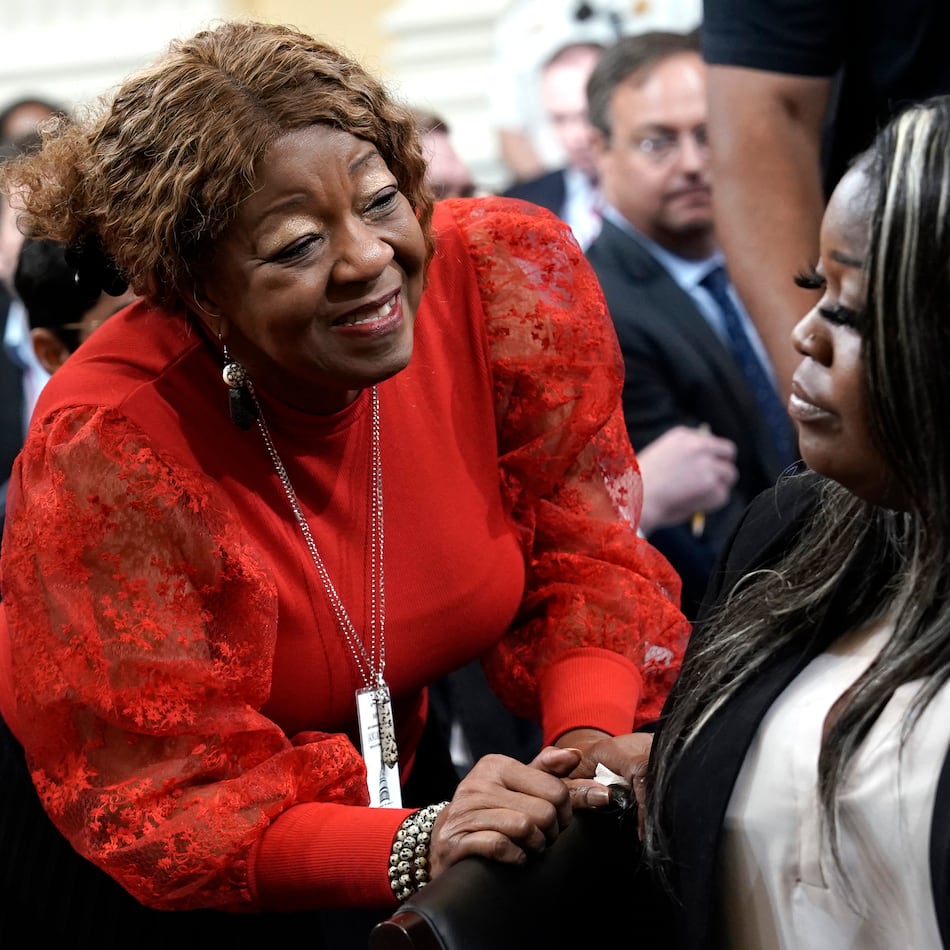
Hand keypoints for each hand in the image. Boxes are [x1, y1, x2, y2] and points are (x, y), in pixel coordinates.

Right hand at [428, 746, 595, 877]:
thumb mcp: (519, 788)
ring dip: (534, 847)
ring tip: (527, 847)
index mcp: (498, 765)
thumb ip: (551, 773)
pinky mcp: (456, 840)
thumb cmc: (491, 813)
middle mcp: (479, 782)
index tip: (556, 822)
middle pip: (545, 812)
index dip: (566, 813)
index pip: (557, 789)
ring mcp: (465, 811)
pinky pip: (501, 846)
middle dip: (550, 833)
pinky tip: (513, 856)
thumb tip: (577, 755)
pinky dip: (515, 857)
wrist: (445, 842)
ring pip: (525, 828)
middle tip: (540, 838)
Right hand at [637, 425, 737, 533]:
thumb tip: (704, 471)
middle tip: (714, 484)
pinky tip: (694, 506)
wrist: (635, 497)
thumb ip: (682, 458)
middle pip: (728, 452)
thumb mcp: (658, 459)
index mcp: (682, 436)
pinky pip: (723, 495)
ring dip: (718, 487)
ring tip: (698, 498)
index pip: (710, 441)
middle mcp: (698, 445)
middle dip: (723, 468)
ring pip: (729, 475)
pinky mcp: (712, 483)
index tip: (705, 470)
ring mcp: (707, 463)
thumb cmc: (639, 484)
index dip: (711, 457)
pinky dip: (712, 504)